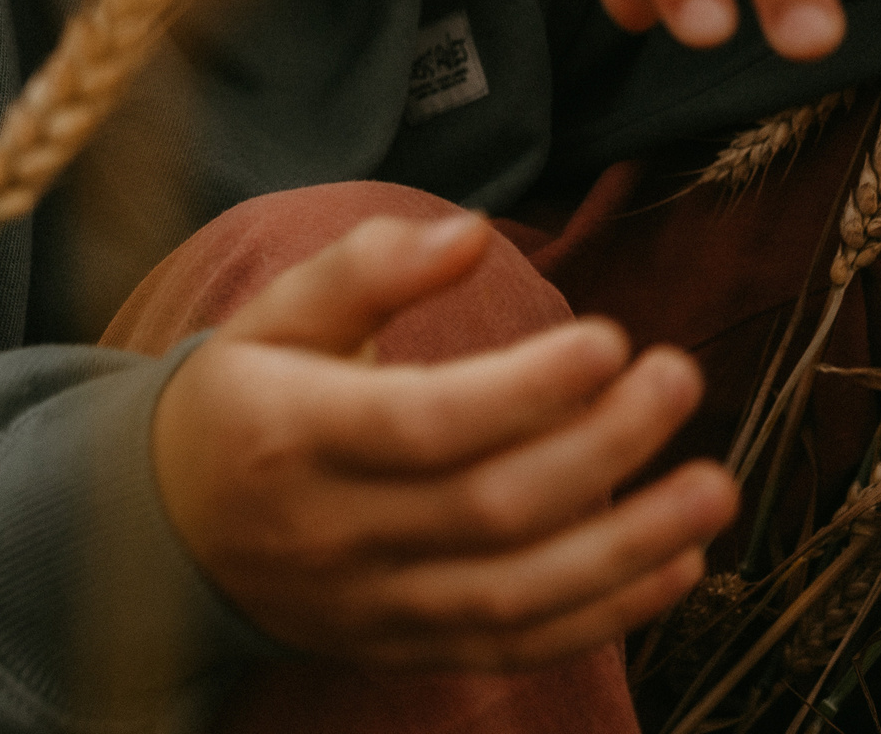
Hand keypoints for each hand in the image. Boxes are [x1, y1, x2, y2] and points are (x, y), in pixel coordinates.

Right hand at [152, 213, 736, 668]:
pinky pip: (515, 647)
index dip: (528, 389)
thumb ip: (368, 268)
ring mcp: (373, 605)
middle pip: (489, 509)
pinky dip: (606, 615)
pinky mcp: (404, 648)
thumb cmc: (242, 400)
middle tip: (680, 378)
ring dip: (630, 547)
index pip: (427, 425)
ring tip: (715, 487)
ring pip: (516, 596)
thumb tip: (470, 234)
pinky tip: (681, 565)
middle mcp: (336, 533)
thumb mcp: (274, 313)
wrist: (165, 531)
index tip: (611, 337)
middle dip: (602, 447)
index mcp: (296, 434)